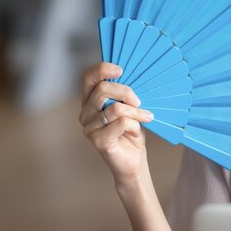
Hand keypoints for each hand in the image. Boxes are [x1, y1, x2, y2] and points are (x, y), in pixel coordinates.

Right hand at [79, 62, 153, 186]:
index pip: (87, 78)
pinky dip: (134, 125)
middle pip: (102, 90)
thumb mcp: (128, 107)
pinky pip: (121, 123)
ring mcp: (89, 128)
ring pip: (115, 108)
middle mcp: (85, 113)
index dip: (102, 69)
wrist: (133, 161)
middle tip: (139, 102)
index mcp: (90, 101)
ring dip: (135, 112)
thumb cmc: (131, 132)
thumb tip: (133, 75)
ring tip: (145, 117)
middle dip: (126, 92)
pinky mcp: (98, 141)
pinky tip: (136, 132)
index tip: (121, 70)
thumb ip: (124, 94)